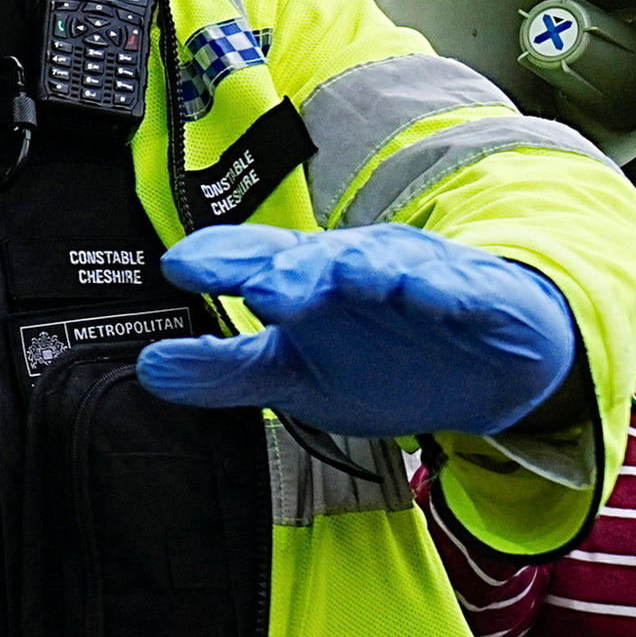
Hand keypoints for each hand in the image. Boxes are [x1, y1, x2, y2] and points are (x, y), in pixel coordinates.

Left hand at [141, 222, 579, 438]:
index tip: (178, 266)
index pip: (257, 262)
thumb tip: (149, 367)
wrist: (485, 369)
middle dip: (293, 269)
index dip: (220, 260)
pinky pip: (461, 290)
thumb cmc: (383, 360)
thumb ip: (225, 372)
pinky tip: (428, 298)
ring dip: (368, 269)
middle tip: (264, 285)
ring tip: (350, 278)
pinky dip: (446, 292)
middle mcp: (359, 268)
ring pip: (390, 266)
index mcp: (310, 282)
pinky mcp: (477, 297)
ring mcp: (419, 278)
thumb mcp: (296, 376)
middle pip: (320, 260)